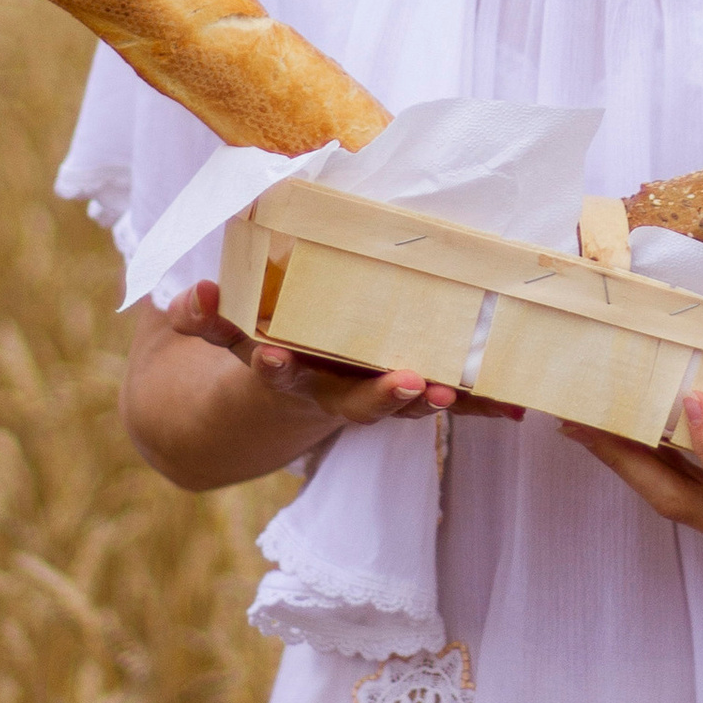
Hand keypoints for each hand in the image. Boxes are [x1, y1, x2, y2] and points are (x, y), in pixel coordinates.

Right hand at [160, 278, 465, 426]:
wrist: (269, 403)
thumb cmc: (254, 346)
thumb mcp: (221, 336)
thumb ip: (203, 319)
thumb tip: (191, 294)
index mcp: (283, 376)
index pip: (274, 374)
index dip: (273, 368)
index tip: (273, 358)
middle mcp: (328, 395)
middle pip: (355, 404)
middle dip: (381, 397)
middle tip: (408, 382)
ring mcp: (365, 397)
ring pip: (400, 405)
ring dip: (428, 401)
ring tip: (453, 391)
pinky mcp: (400, 393)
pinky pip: (437, 403)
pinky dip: (473, 404)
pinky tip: (511, 407)